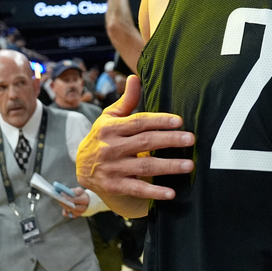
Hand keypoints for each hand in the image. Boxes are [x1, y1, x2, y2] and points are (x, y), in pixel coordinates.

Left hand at [63, 187, 88, 217]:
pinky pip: (66, 214)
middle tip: (59, 198)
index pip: (74, 200)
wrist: (86, 202)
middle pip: (71, 207)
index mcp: (85, 201)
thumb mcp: (80, 191)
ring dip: (63, 205)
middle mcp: (83, 208)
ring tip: (60, 200)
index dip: (67, 197)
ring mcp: (79, 213)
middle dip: (64, 203)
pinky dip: (64, 210)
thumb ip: (76, 190)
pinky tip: (64, 206)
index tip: (61, 193)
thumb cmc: (81, 195)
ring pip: (68, 210)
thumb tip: (71, 191)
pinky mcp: (74, 215)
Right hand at [76, 75, 194, 205]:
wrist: (81, 167)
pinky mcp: (114, 186)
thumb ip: (126, 100)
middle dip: (169, 141)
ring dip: (168, 166)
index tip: (179, 121)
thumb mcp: (109, 117)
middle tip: (190, 139)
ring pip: (145, 166)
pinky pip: (137, 189)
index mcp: (110, 127)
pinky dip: (154, 192)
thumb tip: (134, 77)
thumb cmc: (102, 137)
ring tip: (189, 165)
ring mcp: (113, 168)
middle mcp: (110, 147)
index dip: (159, 121)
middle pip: (145, 142)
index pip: (138, 122)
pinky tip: (171, 193)